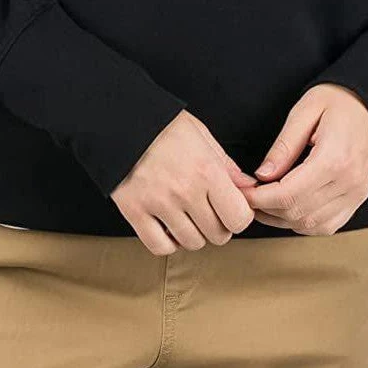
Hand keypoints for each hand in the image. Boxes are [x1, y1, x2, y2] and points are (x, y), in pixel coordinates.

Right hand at [110, 109, 259, 253]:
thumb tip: (248, 187)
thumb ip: (226, 165)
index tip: (231, 209)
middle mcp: (185, 191)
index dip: (239, 216)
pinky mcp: (134, 211)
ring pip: (191, 243)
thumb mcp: (201, 135)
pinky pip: (160, 246)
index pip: (239, 217)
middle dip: (219, 227)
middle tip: (209, 212)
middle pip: (217, 235)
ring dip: (194, 234)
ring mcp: (159, 204)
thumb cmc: (163, 125)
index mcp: (207, 170)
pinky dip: (168, 243)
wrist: (120, 120)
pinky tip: (168, 228)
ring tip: (188, 217)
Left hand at [242, 84, 367, 234]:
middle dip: (265, 209)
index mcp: (335, 159)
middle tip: (246, 195)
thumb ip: (284, 146)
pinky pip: (327, 226)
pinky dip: (303, 223)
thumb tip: (261, 175)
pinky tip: (287, 209)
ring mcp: (356, 195)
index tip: (241, 190)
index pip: (288, 194)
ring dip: (281, 220)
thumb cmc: (339, 101)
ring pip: (311, 225)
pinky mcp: (358, 200)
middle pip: (297, 213)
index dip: (258, 198)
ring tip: (262, 202)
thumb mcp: (305, 111)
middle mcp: (349, 183)